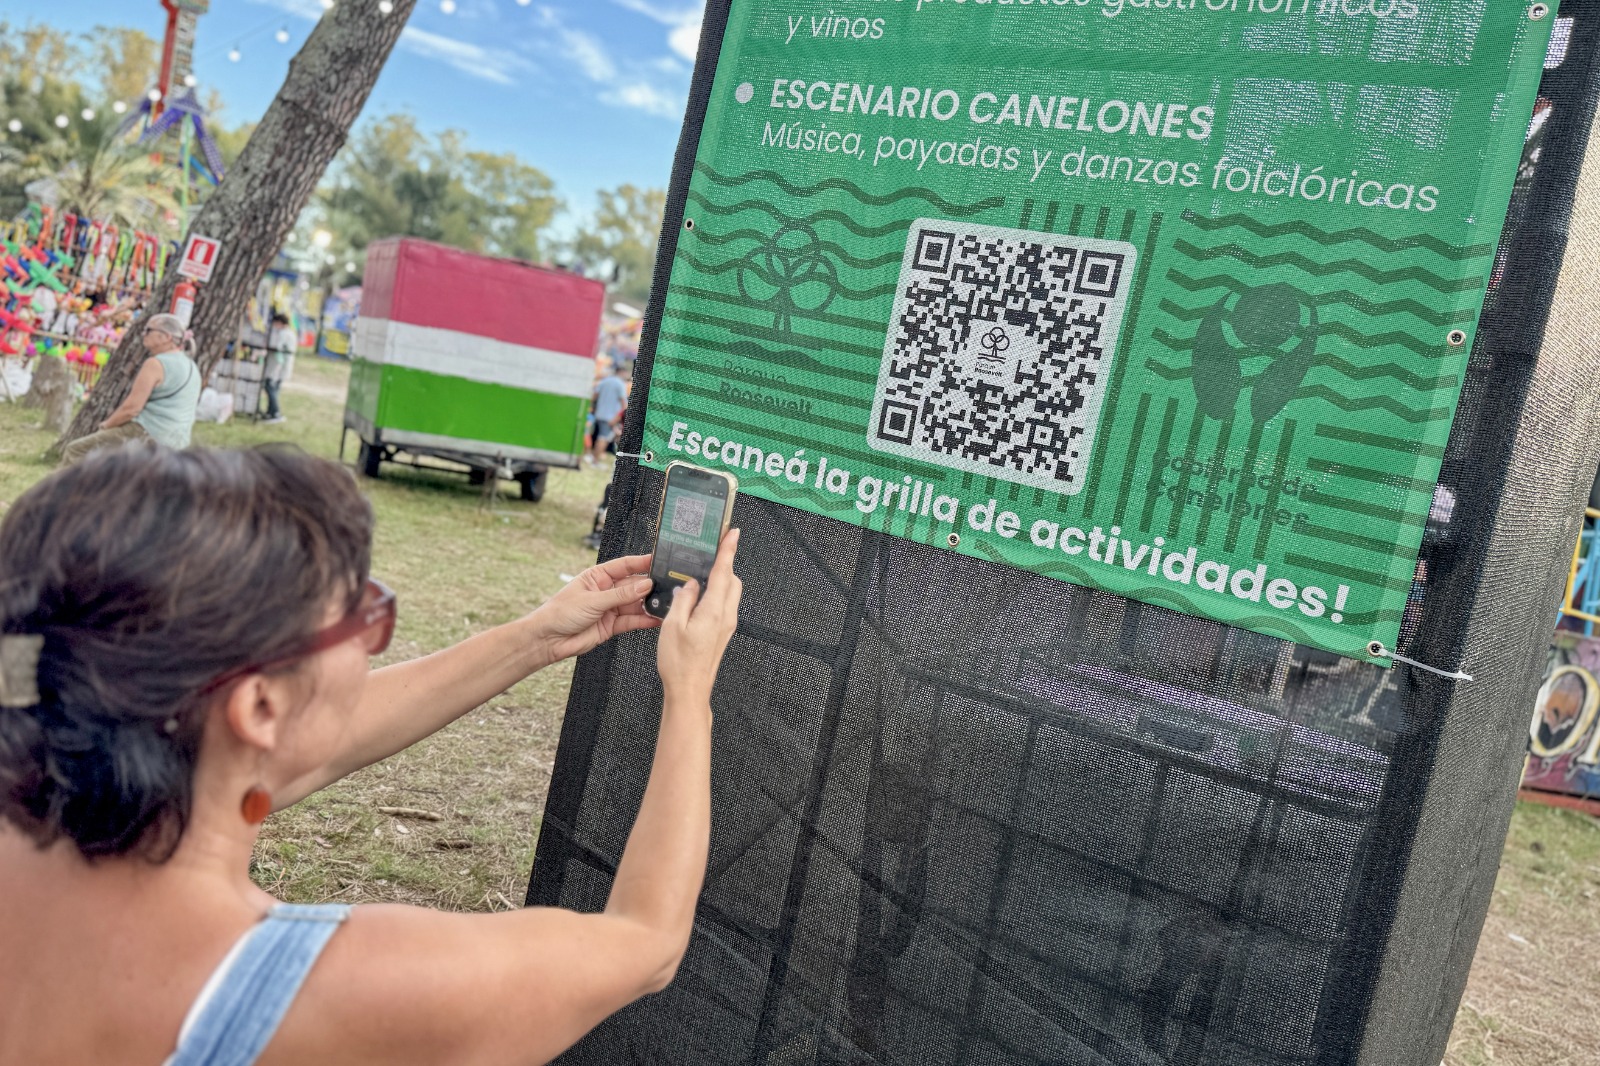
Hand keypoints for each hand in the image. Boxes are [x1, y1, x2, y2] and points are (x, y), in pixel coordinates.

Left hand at [532, 554, 660, 663]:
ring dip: (649, 605)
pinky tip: (655, 619)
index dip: (642, 562)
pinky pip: (632, 621)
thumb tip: (645, 585)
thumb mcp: (592, 600)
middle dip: (649, 586)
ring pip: (635, 604)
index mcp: (598, 576)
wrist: (548, 639)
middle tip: (666, 587)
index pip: (625, 565)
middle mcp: (606, 590)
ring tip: (664, 604)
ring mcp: (610, 608)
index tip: (659, 560)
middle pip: (633, 585)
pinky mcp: (612, 625)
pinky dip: (644, 620)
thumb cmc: (561, 613)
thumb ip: (621, 595)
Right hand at [658, 529, 741, 706]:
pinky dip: (717, 594)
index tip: (733, 533)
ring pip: (730, 593)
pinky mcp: (723, 634)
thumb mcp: (672, 625)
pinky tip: (700, 597)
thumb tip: (691, 585)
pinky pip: (724, 606)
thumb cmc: (679, 662)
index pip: (724, 572)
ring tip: (702, 573)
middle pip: (732, 580)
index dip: (728, 550)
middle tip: (713, 551)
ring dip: (721, 579)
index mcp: (714, 611)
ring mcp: (727, 626)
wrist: (689, 690)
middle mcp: (726, 617)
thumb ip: (683, 600)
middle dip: (725, 563)